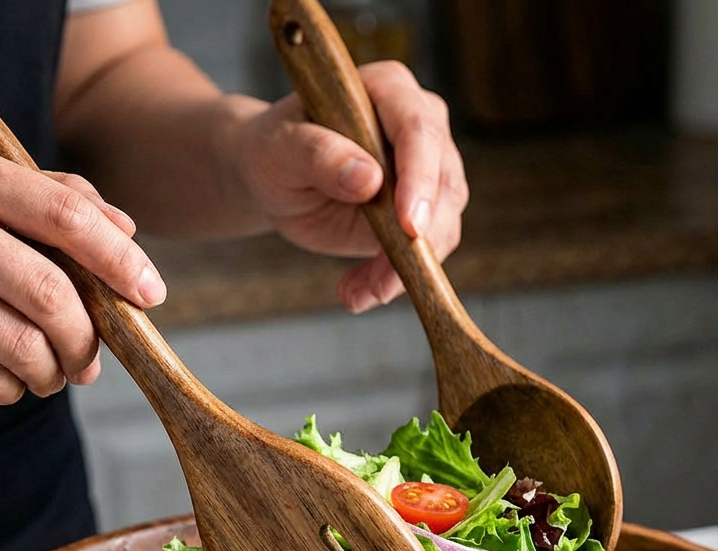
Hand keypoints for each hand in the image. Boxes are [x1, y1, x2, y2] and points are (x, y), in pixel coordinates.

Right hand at [0, 140, 166, 403]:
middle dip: (87, 339)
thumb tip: (127, 228)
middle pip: (52, 297)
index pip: (65, 216)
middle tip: (91, 358)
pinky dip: (14, 388)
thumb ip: (50, 197)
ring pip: (26, 348)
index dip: (120, 261)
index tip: (151, 294)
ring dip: (54, 372)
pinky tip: (4, 374)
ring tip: (50, 371)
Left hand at [234, 61, 467, 312]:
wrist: (274, 180)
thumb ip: (318, 154)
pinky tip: (360, 292)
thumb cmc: (274, 151)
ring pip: (441, 226)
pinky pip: (424, 253)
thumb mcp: (279, 149)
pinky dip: (394, 279)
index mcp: (388, 90)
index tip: (409, 227)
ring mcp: (426, 173)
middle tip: (380, 283)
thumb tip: (368, 177)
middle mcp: (420, 127)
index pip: (419, 129)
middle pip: (443, 184)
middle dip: (416, 242)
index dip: (419, 178)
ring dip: (403, 270)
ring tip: (357, 293)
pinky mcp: (421, 214)